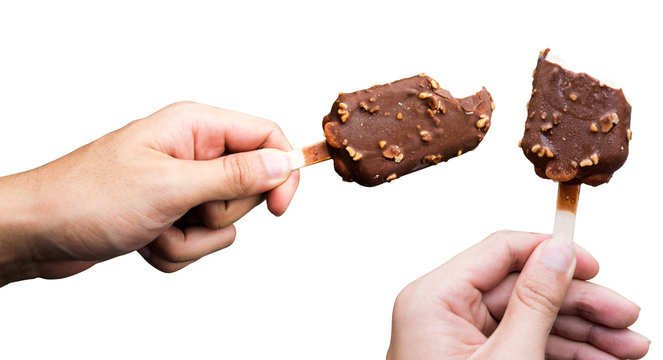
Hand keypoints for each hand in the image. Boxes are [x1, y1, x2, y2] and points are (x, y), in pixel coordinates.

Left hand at [0, 101, 298, 285]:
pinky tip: (145, 240)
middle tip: (182, 209)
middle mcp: (192, 152)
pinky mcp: (172, 214)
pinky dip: (176, 250)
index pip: (265, 136)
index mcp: (195, 127)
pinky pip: (200, 242)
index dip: (281, 171)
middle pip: (248, 186)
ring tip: (154, 227)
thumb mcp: (172, 186)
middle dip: (217, 213)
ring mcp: (182, 186)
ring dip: (191, 238)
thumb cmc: (90, 198)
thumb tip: (283, 163)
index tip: (278, 209)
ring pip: (224, 222)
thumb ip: (235, 174)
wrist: (38, 231)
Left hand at [387, 231, 649, 359]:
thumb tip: (557, 252)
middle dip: (579, 304)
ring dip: (580, 333)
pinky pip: (522, 343)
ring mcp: (460, 336)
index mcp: (435, 298)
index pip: (498, 250)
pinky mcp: (475, 358)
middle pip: (522, 288)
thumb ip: (535, 302)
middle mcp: (444, 310)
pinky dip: (561, 352)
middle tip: (626, 317)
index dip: (550, 252)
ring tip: (628, 348)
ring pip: (529, 319)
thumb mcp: (507, 359)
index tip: (594, 266)